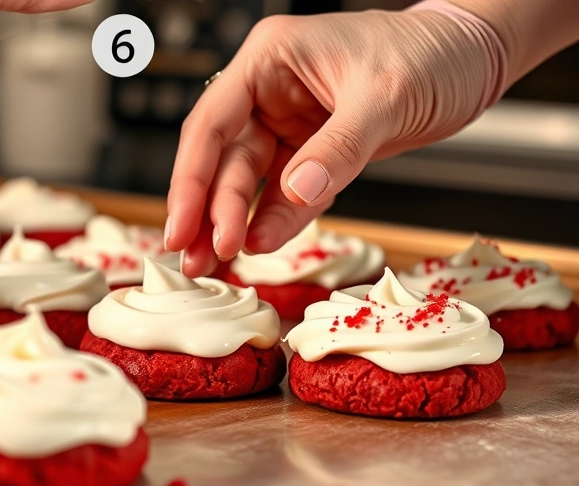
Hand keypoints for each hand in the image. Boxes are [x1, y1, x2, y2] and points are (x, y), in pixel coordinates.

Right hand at [165, 9, 496, 276]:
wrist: (474, 59)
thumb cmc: (432, 51)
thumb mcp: (385, 95)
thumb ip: (339, 146)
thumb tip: (296, 190)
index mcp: (270, 60)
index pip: (212, 123)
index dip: (191, 178)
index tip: (181, 224)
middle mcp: (271, 93)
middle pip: (223, 159)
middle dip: (209, 210)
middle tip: (199, 257)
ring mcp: (290, 125)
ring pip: (247, 182)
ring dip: (233, 223)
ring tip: (216, 264)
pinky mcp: (313, 154)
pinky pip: (287, 195)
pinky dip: (276, 222)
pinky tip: (261, 245)